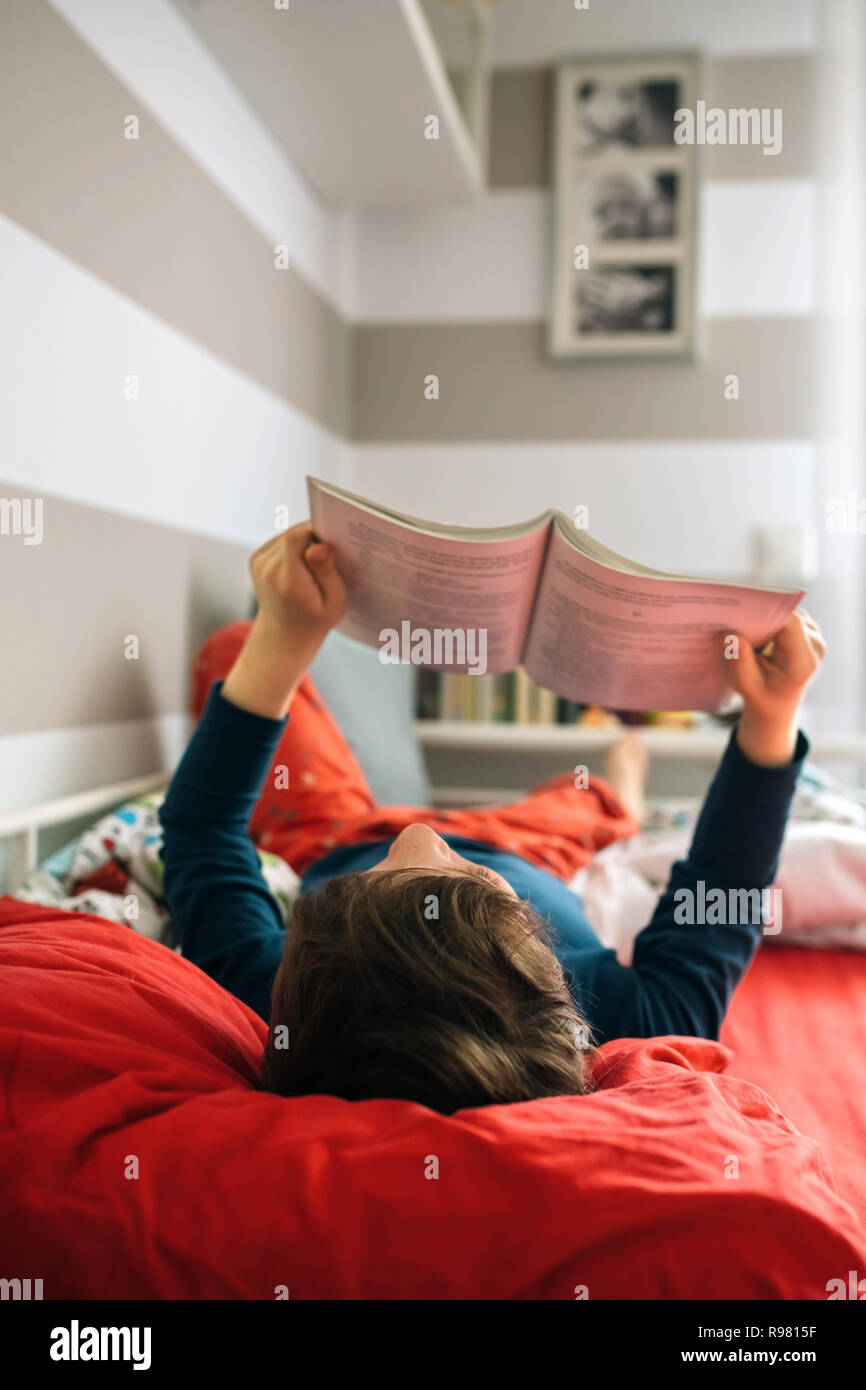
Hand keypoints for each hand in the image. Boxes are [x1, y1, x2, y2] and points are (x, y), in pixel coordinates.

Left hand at [222, 524, 345, 717]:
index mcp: (288, 581)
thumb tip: (319, 545)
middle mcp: (267, 569)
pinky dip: (294, 548)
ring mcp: (258, 562)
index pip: (296, 537)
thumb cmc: (314, 621)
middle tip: (328, 560)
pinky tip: (302, 568)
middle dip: (313, 539)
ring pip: (288, 535)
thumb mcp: (335, 602)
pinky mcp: (256, 558)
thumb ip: (328, 571)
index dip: (316, 531)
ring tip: (313, 568)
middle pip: (294, 533)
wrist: (282, 637)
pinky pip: (281, 541)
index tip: (333, 542)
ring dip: (304, 544)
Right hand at [721, 609, 825, 765]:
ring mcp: (812, 637)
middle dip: (760, 614)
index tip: (740, 610)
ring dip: (763, 616)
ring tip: (737, 621)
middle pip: (788, 616)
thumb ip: (738, 660)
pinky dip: (767, 620)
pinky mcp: (805, 632)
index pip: (790, 625)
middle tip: (731, 612)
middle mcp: (814, 645)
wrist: (776, 705)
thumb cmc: (760, 696)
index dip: (766, 613)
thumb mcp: (745, 684)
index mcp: (803, 661)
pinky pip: (785, 617)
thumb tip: (727, 632)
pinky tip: (747, 626)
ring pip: (786, 613)